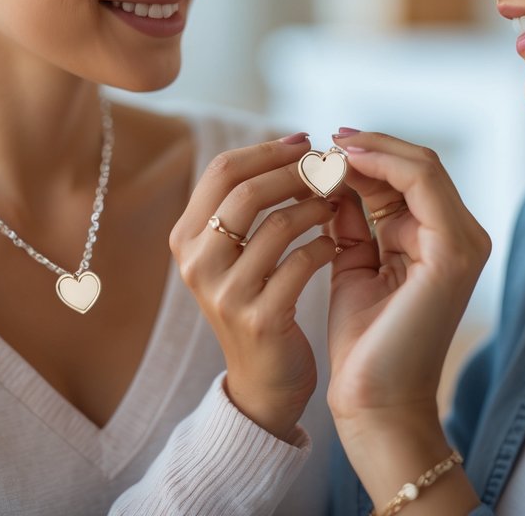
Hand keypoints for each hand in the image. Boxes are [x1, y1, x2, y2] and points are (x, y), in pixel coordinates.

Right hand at [170, 134, 339, 441]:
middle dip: (296, 172)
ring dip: (317, 207)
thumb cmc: (261, 301)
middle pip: (246, 190)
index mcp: (186, 237)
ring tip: (338, 206)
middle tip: (331, 168)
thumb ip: (252, 203)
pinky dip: (326, 246)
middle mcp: (195, 262)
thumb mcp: (239, 251)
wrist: (265, 382)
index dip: (267, 150)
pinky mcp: (258, 318)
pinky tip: (338, 247)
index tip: (306, 143)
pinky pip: (300, 263)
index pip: (222, 170)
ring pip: (277, 224)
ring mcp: (224, 292)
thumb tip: (296, 145)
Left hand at [326, 130, 490, 436]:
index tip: (318, 149)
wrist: (375, 401)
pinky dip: (379, 165)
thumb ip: (353, 221)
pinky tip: (340, 167)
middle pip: (418, 164)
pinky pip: (420, 183)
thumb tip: (335, 176)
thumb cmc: (365, 344)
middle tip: (319, 142)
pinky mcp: (453, 250)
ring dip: (369, 152)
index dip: (366, 156)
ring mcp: (463, 241)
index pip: (408, 176)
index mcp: (440, 241)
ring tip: (324, 151)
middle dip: (366, 148)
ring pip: (421, 165)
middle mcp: (462, 236)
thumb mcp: (354, 265)